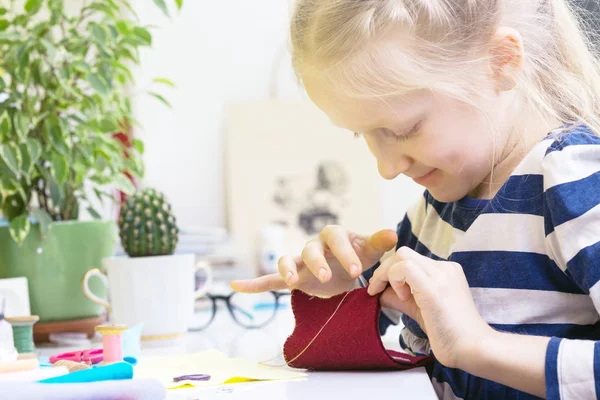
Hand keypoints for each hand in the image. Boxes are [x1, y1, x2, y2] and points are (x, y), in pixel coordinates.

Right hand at [231, 226, 397, 297]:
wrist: (347, 268)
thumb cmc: (358, 255)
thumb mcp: (370, 251)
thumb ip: (378, 243)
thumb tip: (393, 235)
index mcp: (334, 235)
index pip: (336, 238)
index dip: (345, 252)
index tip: (357, 271)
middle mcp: (314, 245)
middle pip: (310, 248)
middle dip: (318, 263)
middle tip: (328, 279)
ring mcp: (300, 261)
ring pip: (288, 260)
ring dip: (288, 269)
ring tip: (293, 281)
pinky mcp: (292, 277)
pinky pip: (270, 279)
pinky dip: (254, 283)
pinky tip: (236, 285)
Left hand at [374, 247, 493, 368]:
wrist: (473, 348)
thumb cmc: (449, 333)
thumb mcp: (419, 309)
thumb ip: (399, 298)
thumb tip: (378, 293)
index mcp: (445, 271)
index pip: (409, 259)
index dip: (390, 271)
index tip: (380, 289)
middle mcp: (444, 268)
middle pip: (403, 253)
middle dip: (384, 270)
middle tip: (376, 290)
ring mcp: (441, 275)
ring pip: (402, 255)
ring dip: (387, 274)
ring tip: (396, 297)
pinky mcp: (434, 288)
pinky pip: (405, 268)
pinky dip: (395, 280)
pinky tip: (403, 298)